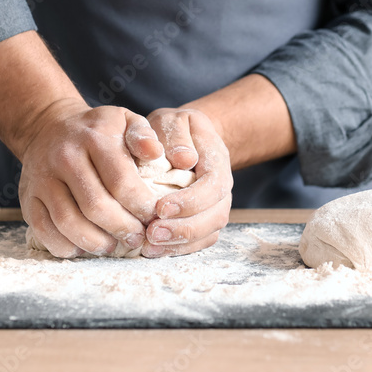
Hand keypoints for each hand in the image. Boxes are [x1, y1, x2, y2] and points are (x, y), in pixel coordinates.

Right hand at [18, 99, 166, 258]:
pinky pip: (44, 230)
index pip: (121, 181)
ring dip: (95, 242)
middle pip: (95, 206)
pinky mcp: (28, 198)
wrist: (48, 127)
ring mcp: (43, 179)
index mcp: (94, 138)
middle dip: (121, 228)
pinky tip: (85, 247)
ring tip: (113, 245)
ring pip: (68, 222)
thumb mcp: (124, 120)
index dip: (141, 205)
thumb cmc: (97, 131)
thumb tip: (155, 153)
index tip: (153, 215)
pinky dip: (66, 246)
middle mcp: (64, 157)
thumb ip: (143, 135)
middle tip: (137, 237)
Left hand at [128, 108, 232, 257]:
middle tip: (152, 233)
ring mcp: (215, 206)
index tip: (160, 208)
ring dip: (180, 243)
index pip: (213, 186)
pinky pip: (199, 242)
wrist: (186, 140)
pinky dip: (179, 249)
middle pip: (215, 215)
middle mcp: (222, 187)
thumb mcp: (174, 120)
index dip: (190, 201)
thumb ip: (177, 136)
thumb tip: (184, 159)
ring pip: (209, 232)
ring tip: (150, 246)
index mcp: (217, 159)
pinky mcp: (203, 220)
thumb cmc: (175, 130)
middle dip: (185, 228)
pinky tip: (155, 250)